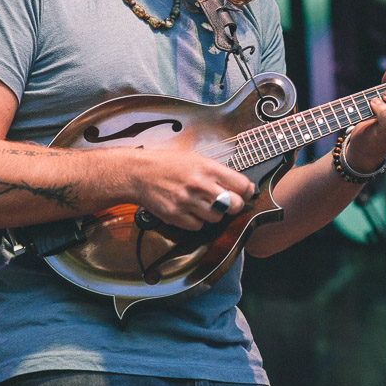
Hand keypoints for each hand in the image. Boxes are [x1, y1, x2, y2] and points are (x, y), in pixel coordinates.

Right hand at [131, 148, 254, 230]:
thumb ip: (216, 172)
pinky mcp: (176, 215)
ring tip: (204, 205)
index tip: (245, 192)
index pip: (241, 185)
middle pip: (234, 205)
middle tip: (228, 203)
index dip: (246, 191)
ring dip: (214, 214)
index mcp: (207, 168)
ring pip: (217, 218)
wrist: (138, 173)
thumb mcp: (195, 159)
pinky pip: (198, 226)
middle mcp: (200, 185)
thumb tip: (240, 185)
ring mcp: (188, 202)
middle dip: (234, 205)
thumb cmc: (167, 164)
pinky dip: (197, 221)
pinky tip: (190, 211)